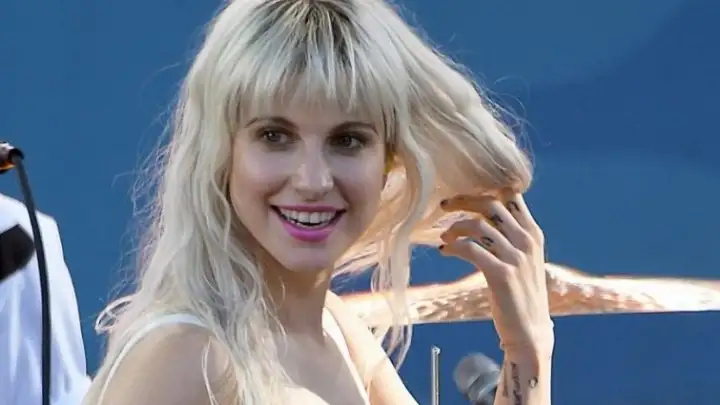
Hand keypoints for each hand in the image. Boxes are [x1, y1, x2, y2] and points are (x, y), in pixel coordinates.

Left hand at [439, 193, 553, 355]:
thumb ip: (510, 238)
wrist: (529, 332)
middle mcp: (527, 241)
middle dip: (463, 200)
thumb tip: (483, 218)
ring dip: (455, 227)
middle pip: (491, 204)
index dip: (485, 189)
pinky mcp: (502, 274)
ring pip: (478, 225)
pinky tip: (445, 251)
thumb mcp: (523, 260)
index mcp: (533, 234)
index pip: (512, 196)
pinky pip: (471, 249)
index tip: (464, 195)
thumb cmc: (520, 295)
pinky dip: (453, 247)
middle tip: (444, 206)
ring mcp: (516, 257)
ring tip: (444, 238)